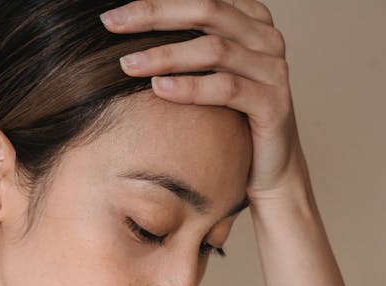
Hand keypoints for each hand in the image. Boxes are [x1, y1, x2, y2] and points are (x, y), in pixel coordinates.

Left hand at [99, 0, 305, 199]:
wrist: (268, 168)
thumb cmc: (231, 122)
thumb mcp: (209, 77)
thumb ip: (186, 51)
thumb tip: (130, 36)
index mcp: (250, 20)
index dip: (157, 2)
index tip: (114, 14)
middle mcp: (266, 38)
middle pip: (207, 10)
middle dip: (155, 14)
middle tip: (112, 23)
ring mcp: (273, 69)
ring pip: (215, 49)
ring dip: (166, 55)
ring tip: (128, 64)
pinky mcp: (273, 103)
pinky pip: (227, 89)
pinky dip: (191, 88)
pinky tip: (160, 90)